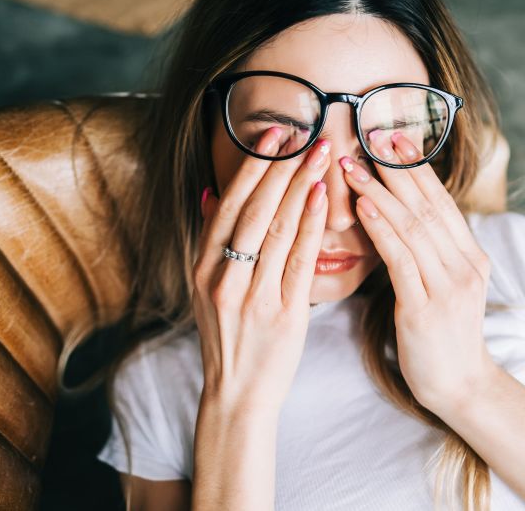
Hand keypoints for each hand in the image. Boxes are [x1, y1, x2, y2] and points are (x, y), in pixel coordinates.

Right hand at [193, 128, 330, 414]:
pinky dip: (309, 225)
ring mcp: (252, 295)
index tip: (272, 135)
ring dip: (299, 186)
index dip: (251, 167)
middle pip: (253, 210)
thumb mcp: (204, 286)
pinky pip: (298, 260)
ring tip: (320, 153)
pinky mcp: (283, 313)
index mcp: (203, 267)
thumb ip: (208, 239)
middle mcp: (223, 277)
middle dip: (280, 167)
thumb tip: (210, 192)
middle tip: (304, 133)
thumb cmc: (227, 334)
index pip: (228, 205)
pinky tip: (321, 196)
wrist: (237, 392)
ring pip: (276, 229)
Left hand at [338, 130, 496, 413]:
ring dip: (379, 192)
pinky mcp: (425, 308)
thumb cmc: (439, 331)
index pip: (439, 201)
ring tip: (352, 166)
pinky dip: (380, 229)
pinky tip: (361, 207)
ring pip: (412, 226)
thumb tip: (397, 213)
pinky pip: (400, 259)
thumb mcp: (441, 283)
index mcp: (469, 255)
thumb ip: (426, 249)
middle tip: (369, 136)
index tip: (392, 138)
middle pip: (426, 205)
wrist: (458, 385)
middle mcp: (464, 264)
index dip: (415, 168)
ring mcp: (448, 286)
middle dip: (396, 169)